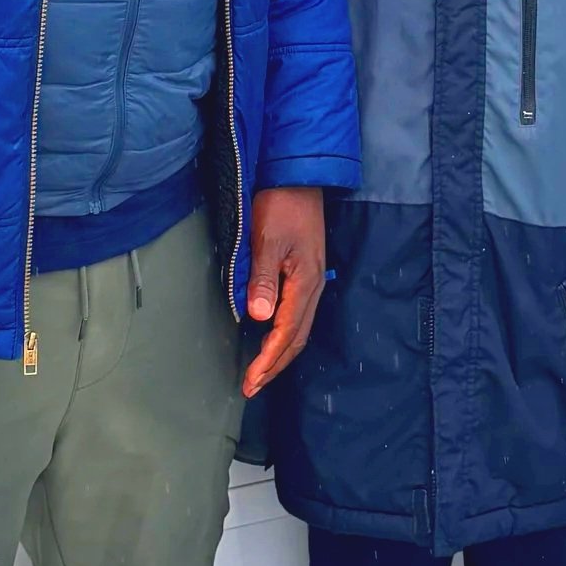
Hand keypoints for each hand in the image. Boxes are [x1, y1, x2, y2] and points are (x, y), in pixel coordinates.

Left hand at [242, 186, 326, 396]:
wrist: (299, 178)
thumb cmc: (281, 205)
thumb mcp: (267, 240)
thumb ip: (263, 279)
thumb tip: (259, 317)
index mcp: (305, 282)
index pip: (285, 332)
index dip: (268, 359)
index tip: (251, 379)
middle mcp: (313, 287)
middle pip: (296, 338)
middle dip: (275, 366)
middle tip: (253, 387)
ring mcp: (312, 281)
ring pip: (299, 329)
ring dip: (280, 354)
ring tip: (261, 372)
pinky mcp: (305, 274)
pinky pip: (298, 316)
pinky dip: (284, 336)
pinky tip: (273, 340)